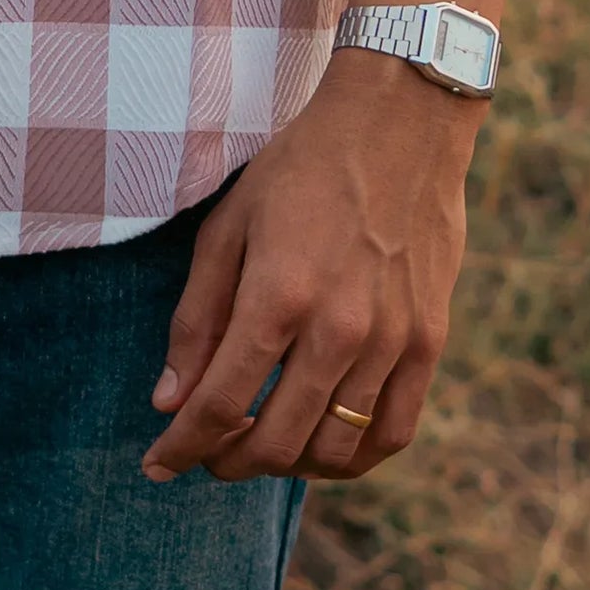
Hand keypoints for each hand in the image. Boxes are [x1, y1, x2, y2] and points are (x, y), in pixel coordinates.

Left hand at [144, 57, 474, 483]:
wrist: (401, 123)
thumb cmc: (302, 169)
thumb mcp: (228, 228)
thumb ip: (196, 319)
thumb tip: (169, 402)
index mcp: (278, 296)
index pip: (219, 406)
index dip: (182, 448)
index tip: (159, 465)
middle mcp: (338, 329)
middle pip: (275, 442)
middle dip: (228, 463)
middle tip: (209, 454)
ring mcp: (392, 341)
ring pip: (334, 449)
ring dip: (287, 465)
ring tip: (263, 446)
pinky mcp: (430, 341)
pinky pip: (394, 432)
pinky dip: (354, 458)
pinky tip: (325, 448)